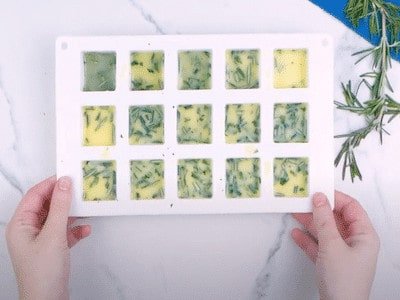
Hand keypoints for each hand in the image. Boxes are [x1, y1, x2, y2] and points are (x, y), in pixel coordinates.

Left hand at [5, 176, 90, 299]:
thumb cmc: (43, 271)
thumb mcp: (54, 234)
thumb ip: (60, 207)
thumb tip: (65, 183)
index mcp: (20, 224)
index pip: (34, 196)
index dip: (50, 184)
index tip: (68, 175)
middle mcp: (28, 230)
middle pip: (46, 205)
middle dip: (63, 198)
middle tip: (80, 189)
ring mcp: (40, 240)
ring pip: (57, 218)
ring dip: (71, 214)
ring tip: (86, 207)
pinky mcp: (52, 249)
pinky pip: (64, 232)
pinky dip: (75, 230)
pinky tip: (85, 230)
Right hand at [292, 191, 378, 299]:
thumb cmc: (344, 281)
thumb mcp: (332, 245)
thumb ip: (324, 220)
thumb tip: (319, 198)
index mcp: (364, 235)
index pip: (351, 208)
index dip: (335, 197)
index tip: (318, 191)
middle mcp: (354, 242)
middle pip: (336, 218)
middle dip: (319, 209)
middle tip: (303, 200)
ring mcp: (342, 252)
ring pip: (325, 231)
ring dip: (310, 223)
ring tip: (294, 213)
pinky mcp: (330, 262)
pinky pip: (318, 245)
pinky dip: (307, 239)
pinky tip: (296, 234)